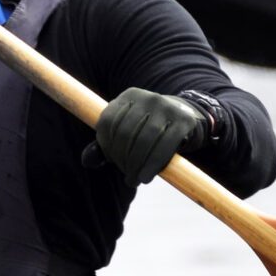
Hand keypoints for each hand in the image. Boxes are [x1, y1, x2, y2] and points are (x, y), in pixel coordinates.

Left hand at [83, 87, 214, 184]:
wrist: (189, 118)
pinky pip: (165, 145)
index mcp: (129, 96)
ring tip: (135, 179)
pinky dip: (153, 164)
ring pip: (144, 140)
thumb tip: (86, 161)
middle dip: (123, 159)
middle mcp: (147, 97)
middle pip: (126, 133)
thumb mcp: (128, 131)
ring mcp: (167, 106)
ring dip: (136, 165)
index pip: (108, 122)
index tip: (112, 162)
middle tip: (127, 176)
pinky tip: (146, 177)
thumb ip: (106, 145)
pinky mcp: (184, 120)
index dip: (106, 146)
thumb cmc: (152, 129)